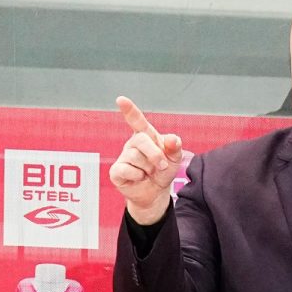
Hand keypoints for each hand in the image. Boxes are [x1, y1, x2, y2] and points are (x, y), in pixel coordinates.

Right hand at [109, 96, 182, 223]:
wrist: (156, 192)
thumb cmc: (164, 171)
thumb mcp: (175, 159)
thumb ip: (175, 147)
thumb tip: (172, 139)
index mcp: (146, 136)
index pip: (137, 121)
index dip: (129, 110)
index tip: (121, 99)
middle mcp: (133, 143)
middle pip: (140, 140)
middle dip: (155, 154)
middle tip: (162, 166)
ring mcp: (123, 156)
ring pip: (135, 156)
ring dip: (148, 168)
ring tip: (149, 172)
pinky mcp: (116, 171)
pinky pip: (126, 169)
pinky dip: (138, 175)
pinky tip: (139, 177)